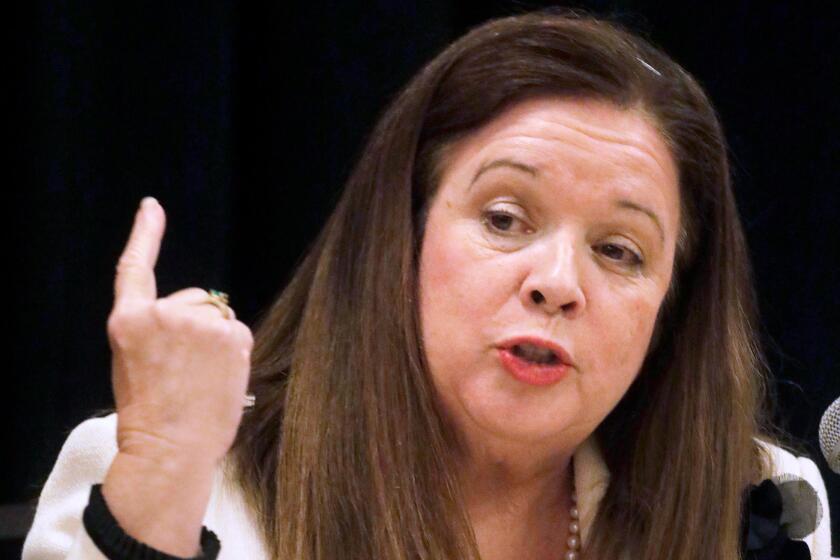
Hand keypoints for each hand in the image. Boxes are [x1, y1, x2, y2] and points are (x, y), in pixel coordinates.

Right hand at [107, 197, 252, 465]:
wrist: (170, 449)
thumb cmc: (151, 415)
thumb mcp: (134, 363)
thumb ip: (158, 331)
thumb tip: (201, 312)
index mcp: (128, 321)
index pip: (135, 268)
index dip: (145, 234)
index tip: (152, 207)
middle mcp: (162, 312)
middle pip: (194, 298)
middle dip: (195, 324)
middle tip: (186, 368)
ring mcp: (198, 321)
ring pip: (217, 316)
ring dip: (215, 338)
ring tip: (201, 377)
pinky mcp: (229, 333)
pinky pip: (236, 330)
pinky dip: (234, 348)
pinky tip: (219, 376)